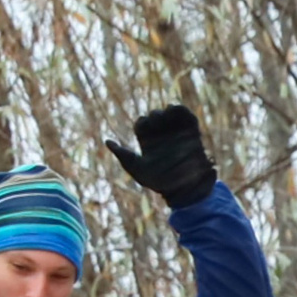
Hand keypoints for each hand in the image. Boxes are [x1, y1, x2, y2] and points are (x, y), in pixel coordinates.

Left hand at [104, 104, 218, 207]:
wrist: (186, 187)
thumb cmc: (161, 183)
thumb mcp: (138, 170)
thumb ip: (123, 155)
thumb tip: (106, 141)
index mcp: (148, 143)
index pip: (142, 124)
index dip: (143, 123)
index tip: (146, 130)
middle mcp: (161, 136)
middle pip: (154, 116)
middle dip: (154, 117)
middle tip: (156, 123)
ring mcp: (176, 132)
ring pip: (168, 112)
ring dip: (165, 112)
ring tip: (165, 118)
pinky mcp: (190, 130)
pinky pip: (184, 113)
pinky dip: (179, 109)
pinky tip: (173, 113)